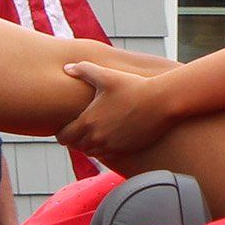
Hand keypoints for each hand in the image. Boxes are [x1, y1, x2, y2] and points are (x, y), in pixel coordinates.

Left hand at [57, 63, 172, 158]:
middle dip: (75, 139)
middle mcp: (98, 138)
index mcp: (88, 122)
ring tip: (94, 131)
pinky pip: (107, 156)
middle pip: (76, 146)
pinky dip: (104, 148)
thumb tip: (67, 68)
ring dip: (89, 144)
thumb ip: (83, 70)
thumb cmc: (133, 86)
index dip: (62, 131)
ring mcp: (112, 146)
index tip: (67, 124)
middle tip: (79, 127)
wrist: (161, 102)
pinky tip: (109, 135)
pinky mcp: (126, 150)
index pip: (64, 137)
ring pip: (91, 152)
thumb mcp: (106, 75)